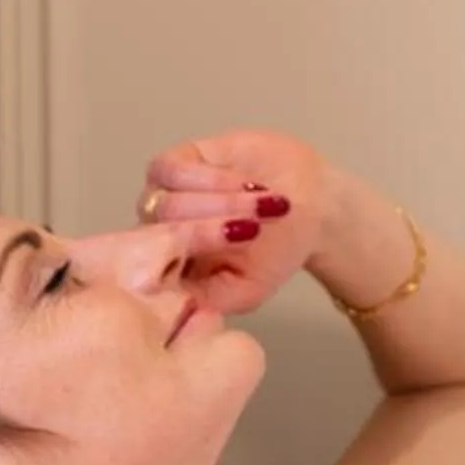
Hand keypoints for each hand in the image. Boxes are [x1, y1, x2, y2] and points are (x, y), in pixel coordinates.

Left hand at [134, 128, 333, 316]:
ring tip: (260, 205)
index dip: (191, 259)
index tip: (235, 251)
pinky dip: (211, 179)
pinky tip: (246, 183)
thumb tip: (174, 298)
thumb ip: (210, 300)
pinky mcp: (172, 164)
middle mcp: (158, 234)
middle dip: (210, 230)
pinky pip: (171, 171)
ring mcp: (161, 198)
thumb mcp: (251, 289)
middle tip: (256, 229)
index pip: (153, 271)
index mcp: (171, 270)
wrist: (311, 201)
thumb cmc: (279, 248)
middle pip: (160, 235)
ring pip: (165, 203)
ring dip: (218, 204)